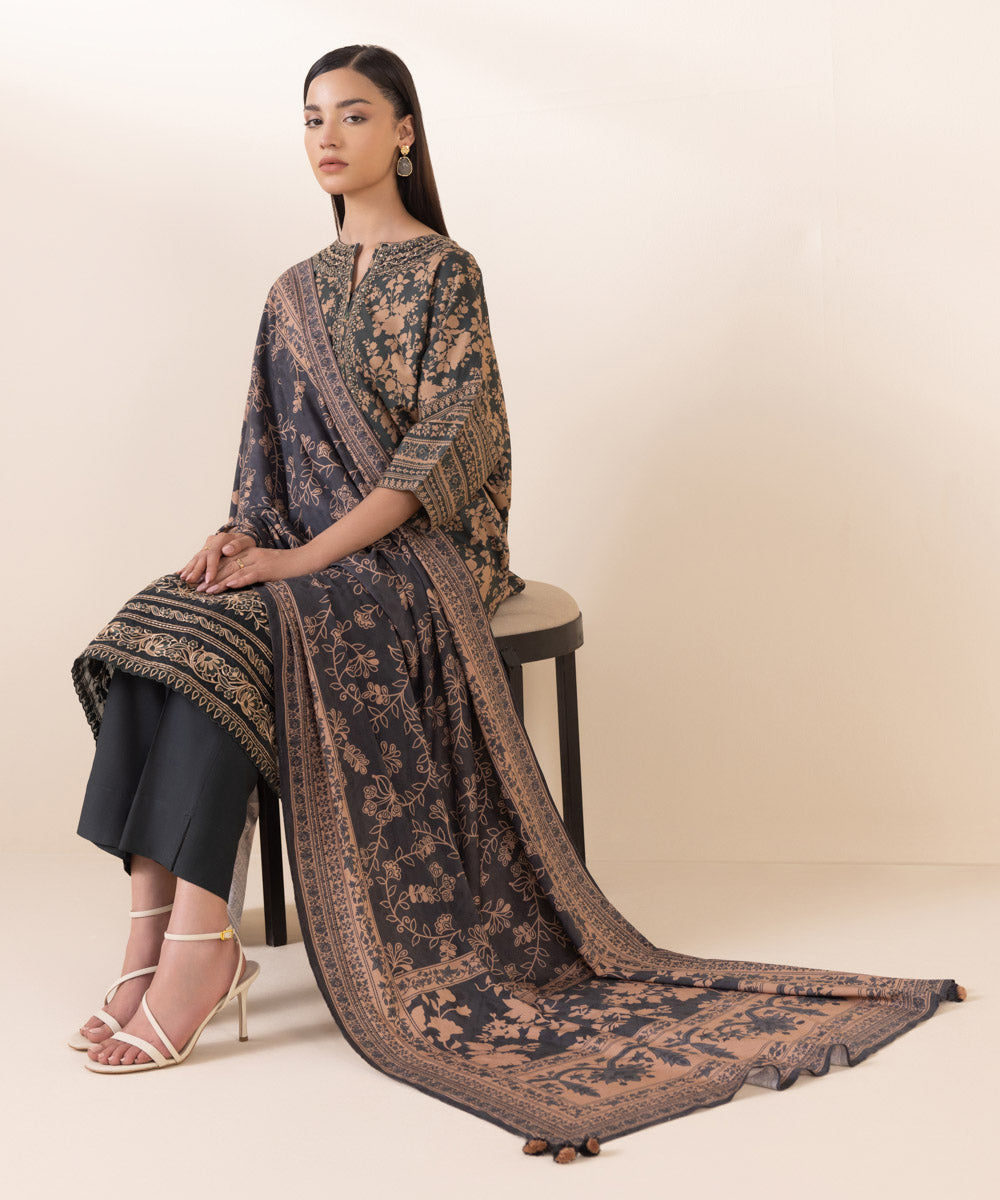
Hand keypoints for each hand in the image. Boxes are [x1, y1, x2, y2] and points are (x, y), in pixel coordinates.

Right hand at [179, 531, 257, 588]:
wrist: (243, 537)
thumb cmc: (247, 542)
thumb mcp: (247, 541)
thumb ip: (238, 545)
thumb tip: (226, 550)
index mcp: (221, 539)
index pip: (214, 554)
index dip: (211, 567)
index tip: (209, 580)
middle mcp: (211, 541)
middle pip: (202, 557)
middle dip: (196, 570)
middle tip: (191, 581)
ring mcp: (206, 546)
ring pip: (196, 558)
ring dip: (190, 569)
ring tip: (184, 579)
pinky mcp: (204, 551)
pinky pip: (195, 559)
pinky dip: (188, 567)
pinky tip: (180, 573)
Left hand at [197, 544, 313, 592]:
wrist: (308, 560)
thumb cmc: (288, 568)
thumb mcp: (267, 568)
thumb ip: (252, 571)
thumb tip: (236, 582)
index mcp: (250, 553)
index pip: (226, 561)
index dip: (212, 570)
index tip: (199, 580)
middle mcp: (252, 554)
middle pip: (227, 565)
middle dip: (211, 577)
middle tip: (196, 588)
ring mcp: (261, 560)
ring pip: (236, 570)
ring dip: (220, 581)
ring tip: (207, 590)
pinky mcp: (269, 568)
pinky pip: (251, 574)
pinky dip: (240, 580)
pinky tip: (230, 585)